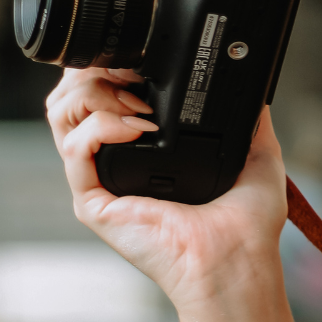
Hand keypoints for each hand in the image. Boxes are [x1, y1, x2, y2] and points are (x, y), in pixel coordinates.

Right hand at [46, 67, 287, 309]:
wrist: (238, 261)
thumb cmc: (248, 225)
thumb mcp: (258, 155)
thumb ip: (252, 119)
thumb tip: (254, 88)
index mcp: (150, 152)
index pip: (111, 96)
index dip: (117, 69)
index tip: (145, 60)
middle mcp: (120, 164)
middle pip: (75, 99)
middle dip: (97, 73)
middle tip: (133, 74)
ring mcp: (104, 182)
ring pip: (63, 117)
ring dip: (98, 94)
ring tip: (141, 106)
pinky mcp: (94, 203)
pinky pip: (75, 150)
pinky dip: (102, 126)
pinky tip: (138, 127)